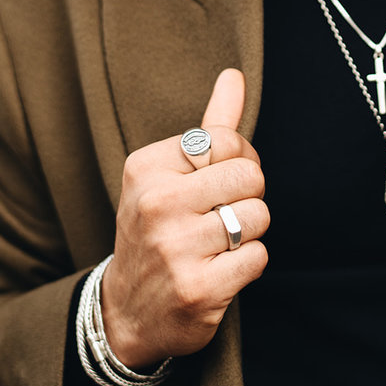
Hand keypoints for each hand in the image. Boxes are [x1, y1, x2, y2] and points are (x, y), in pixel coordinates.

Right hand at [101, 68, 269, 368]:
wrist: (127, 310)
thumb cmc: (160, 226)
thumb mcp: (170, 172)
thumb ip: (211, 123)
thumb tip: (234, 74)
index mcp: (146, 167)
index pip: (228, 140)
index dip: (239, 159)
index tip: (218, 180)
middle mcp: (155, 204)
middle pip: (250, 175)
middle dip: (247, 194)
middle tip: (221, 211)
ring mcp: (175, 249)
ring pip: (258, 216)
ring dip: (248, 231)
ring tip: (217, 241)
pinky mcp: (198, 289)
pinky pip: (258, 256)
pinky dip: (248, 263)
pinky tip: (218, 269)